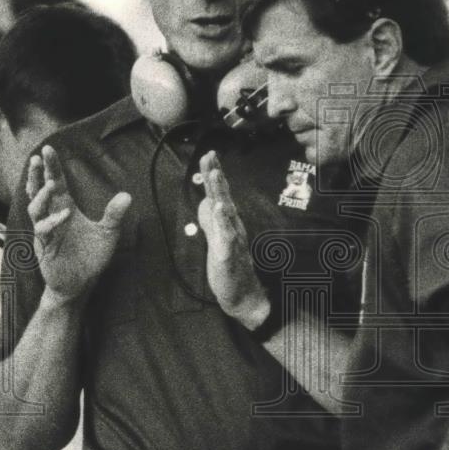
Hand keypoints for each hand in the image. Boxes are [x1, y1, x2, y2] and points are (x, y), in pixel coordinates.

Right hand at [26, 145, 131, 301]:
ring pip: (35, 208)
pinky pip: (43, 231)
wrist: (81, 282)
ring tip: (51, 184)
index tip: (48, 149)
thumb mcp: (108, 232)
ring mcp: (46, 231)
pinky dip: (52, 222)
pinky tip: (64, 214)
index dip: (52, 167)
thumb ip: (114, 214)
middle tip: (38, 157)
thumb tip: (127, 195)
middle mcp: (53, 216)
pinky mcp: (44, 247)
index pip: (56, 182)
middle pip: (39, 190)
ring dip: (42, 196)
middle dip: (38, 174)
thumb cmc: (91, 255)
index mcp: (65, 207)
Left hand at [197, 151, 269, 328]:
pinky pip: (226, 236)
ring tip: (215, 174)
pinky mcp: (229, 255)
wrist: (243, 295)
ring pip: (226, 212)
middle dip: (216, 175)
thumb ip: (211, 221)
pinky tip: (219, 208)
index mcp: (228, 223)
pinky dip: (222, 222)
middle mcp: (233, 227)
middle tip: (210, 155)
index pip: (219, 194)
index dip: (213, 175)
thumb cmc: (229, 268)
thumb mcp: (217, 239)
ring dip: (221, 192)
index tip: (208, 154)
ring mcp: (232, 240)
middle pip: (223, 196)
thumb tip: (206, 201)